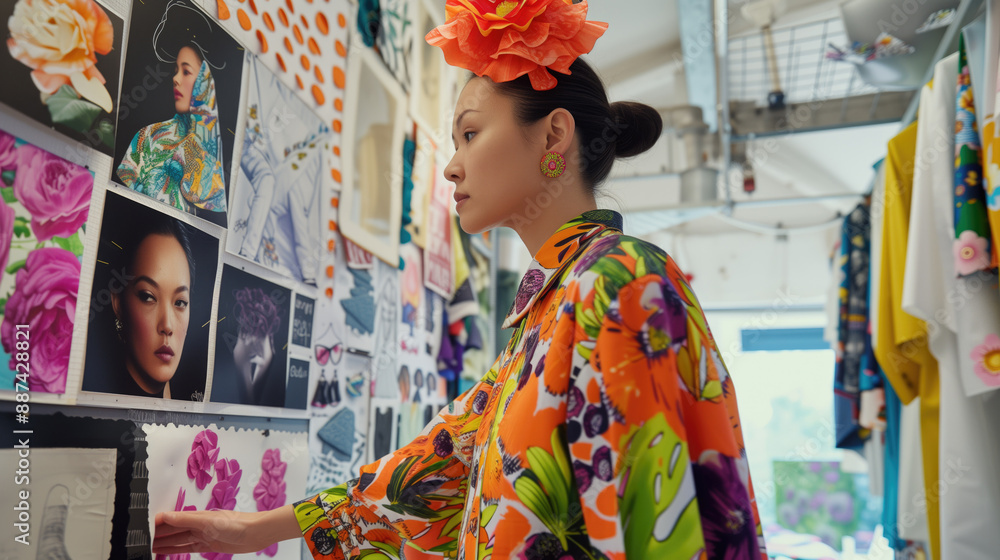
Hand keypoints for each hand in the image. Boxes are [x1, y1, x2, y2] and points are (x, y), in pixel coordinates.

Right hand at [152, 505, 299, 555]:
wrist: (257, 533)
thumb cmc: (237, 523)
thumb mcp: (209, 521)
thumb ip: (186, 519)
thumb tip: (165, 515)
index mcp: (195, 516)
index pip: (170, 519)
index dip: (156, 523)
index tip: (141, 528)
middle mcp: (197, 524)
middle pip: (172, 530)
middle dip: (156, 534)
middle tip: (139, 540)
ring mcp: (202, 535)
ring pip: (177, 540)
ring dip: (163, 543)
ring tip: (147, 547)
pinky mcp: (208, 545)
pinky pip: (187, 548)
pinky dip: (175, 550)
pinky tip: (165, 551)